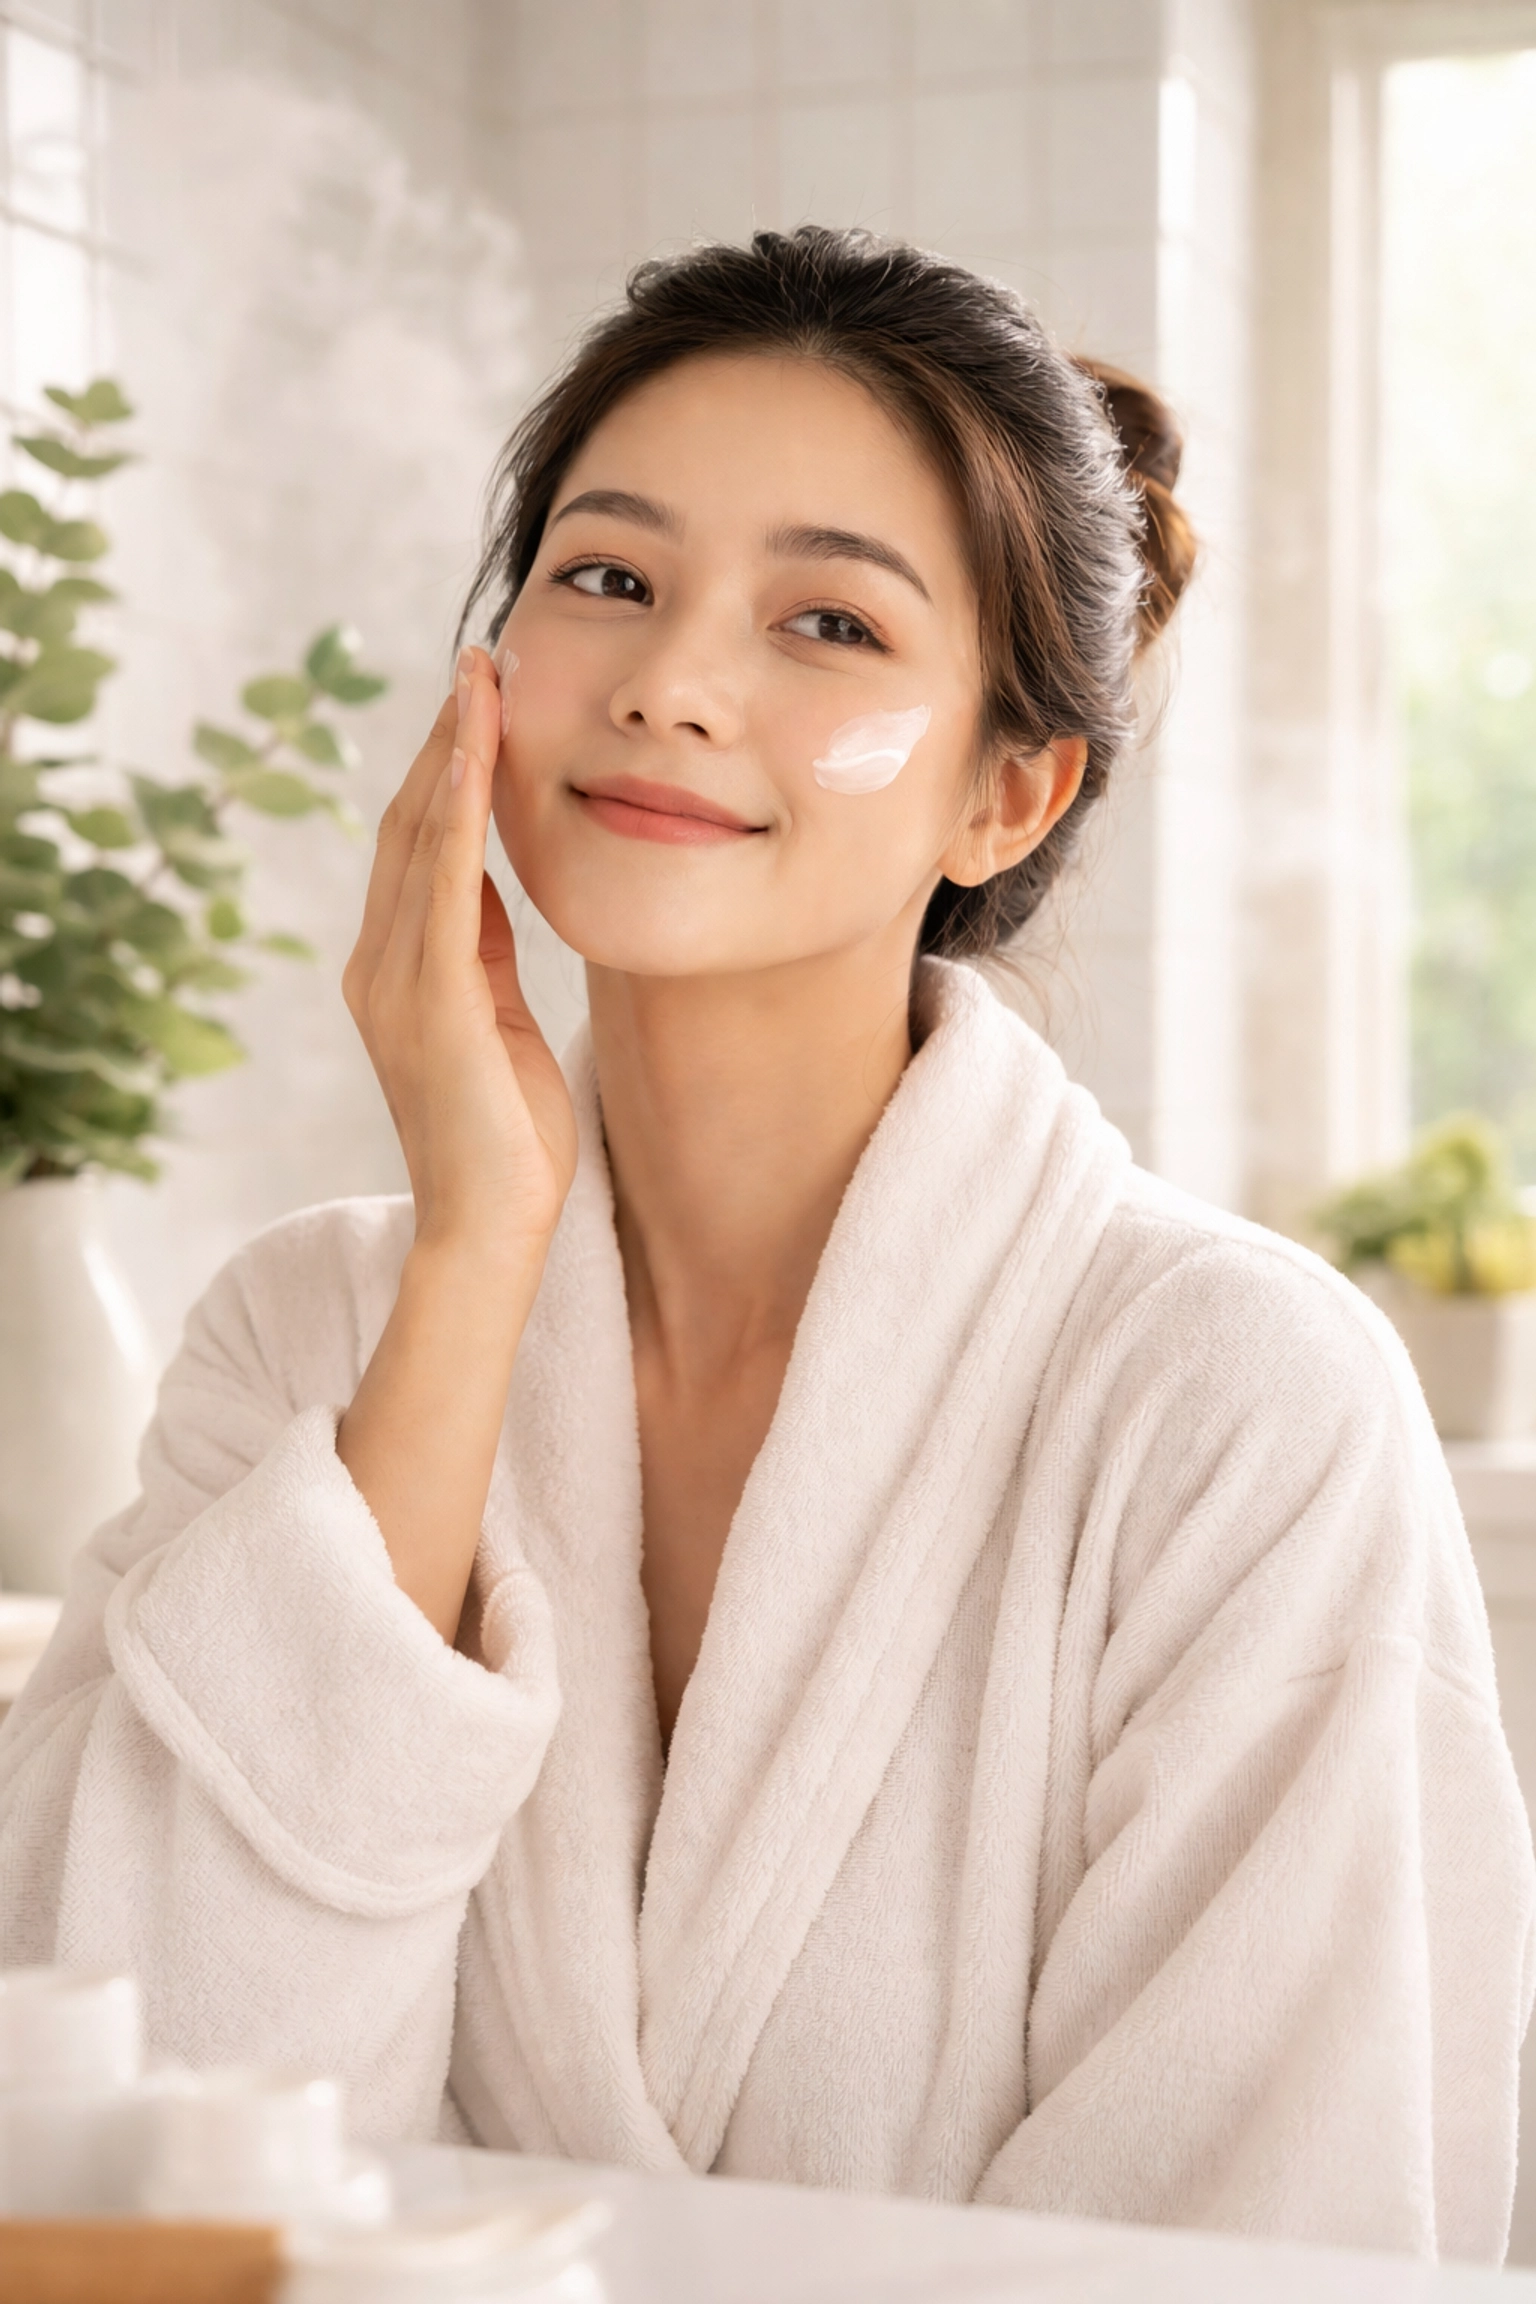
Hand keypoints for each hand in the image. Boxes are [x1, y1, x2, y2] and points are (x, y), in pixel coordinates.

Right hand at [343, 646, 577, 1263]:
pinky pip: (444, 882)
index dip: (447, 769)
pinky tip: (481, 752)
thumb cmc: (507, 1136)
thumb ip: (483, 951)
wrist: (489, 1227)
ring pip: (422, 837)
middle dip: (447, 738)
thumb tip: (489, 880)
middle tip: (481, 660)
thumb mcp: (498, 1019)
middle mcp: (379, 966)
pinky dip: (461, 809)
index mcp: (395, 971)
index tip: (481, 701)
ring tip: (484, 678)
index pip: (418, 846)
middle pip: (410, 824)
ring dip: (454, 752)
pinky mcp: (432, 1000)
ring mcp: (397, 981)